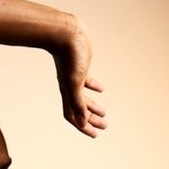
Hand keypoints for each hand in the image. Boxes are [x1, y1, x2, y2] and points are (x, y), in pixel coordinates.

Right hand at [52, 18, 106, 137]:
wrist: (64, 34)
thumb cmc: (70, 56)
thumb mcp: (76, 81)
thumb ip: (78, 102)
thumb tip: (83, 122)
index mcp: (68, 92)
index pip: (73, 116)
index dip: (83, 127)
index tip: (94, 135)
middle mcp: (69, 88)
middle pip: (80, 109)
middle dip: (91, 120)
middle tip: (103, 127)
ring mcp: (74, 77)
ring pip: (83, 97)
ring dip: (93, 107)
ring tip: (103, 114)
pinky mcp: (80, 67)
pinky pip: (86, 81)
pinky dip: (93, 87)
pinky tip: (101, 89)